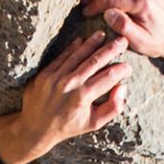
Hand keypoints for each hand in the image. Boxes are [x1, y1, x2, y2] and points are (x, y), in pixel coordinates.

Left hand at [0, 31, 130, 163]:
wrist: (35, 128)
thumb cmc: (68, 126)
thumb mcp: (93, 123)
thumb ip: (112, 108)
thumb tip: (122, 88)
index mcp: (83, 98)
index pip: (108, 77)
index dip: (121, 70)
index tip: (128, 66)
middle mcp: (70, 85)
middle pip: (95, 61)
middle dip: (110, 49)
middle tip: (122, 41)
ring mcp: (56, 77)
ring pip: (78, 55)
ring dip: (92, 43)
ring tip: (103, 35)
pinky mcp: (45, 73)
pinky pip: (62, 56)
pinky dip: (73, 48)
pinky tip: (82, 40)